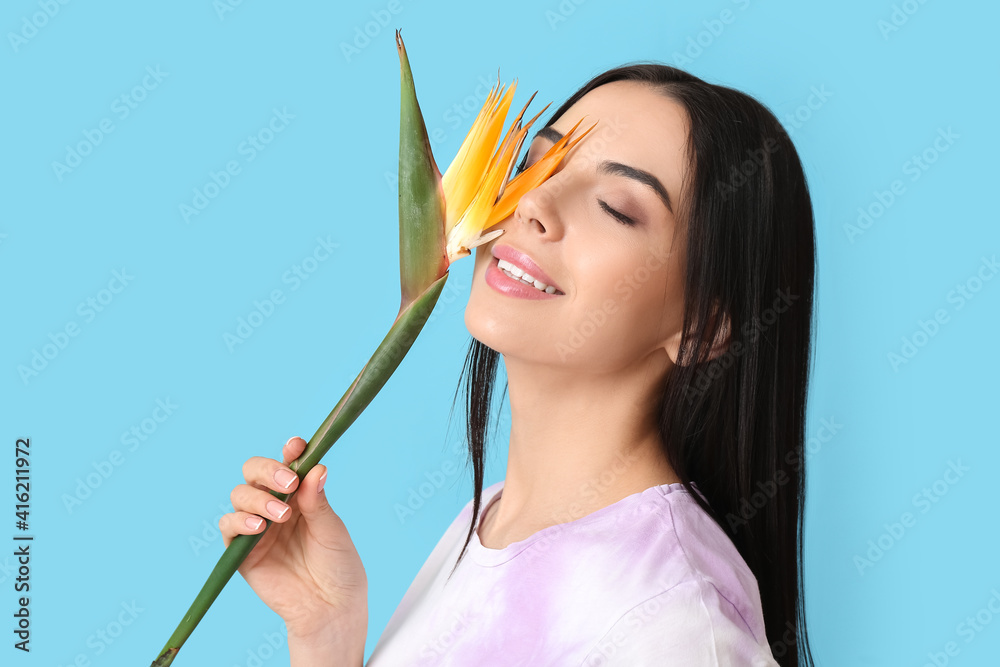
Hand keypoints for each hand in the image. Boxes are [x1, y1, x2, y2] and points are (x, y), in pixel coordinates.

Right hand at [220, 437, 367, 645]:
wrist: (330, 607)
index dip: (289, 451)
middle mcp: (276, 505)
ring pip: (241, 495)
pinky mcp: (243, 551)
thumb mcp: (332, 530)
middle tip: (288, 482)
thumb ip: (318, 502)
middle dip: (267, 470)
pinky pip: (229, 526)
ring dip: (258, 498)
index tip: (297, 446)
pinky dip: (239, 521)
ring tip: (281, 515)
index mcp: (300, 495)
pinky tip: (259, 527)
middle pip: (255, 472)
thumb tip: (316, 468)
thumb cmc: (338, 567)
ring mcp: (258, 526)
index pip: (288, 464)